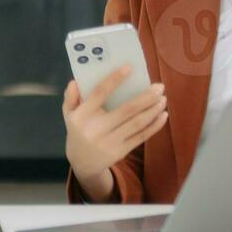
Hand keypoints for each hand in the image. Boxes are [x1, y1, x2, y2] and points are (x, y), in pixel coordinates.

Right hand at [62, 65, 166, 199]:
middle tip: (159, 86)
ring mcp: (110, 142)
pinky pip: (141, 137)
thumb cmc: (78, 131)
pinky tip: (162, 116)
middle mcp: (96, 128)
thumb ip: (70, 97)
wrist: (82, 164)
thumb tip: (75, 82)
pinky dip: (154, 126)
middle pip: (126, 110)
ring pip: (137, 123)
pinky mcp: (121, 152)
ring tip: (163, 99)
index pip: (100, 93)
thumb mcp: (69, 114)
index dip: (114, 79)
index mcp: (82, 115)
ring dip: (153, 110)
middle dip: (146, 97)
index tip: (129, 67)